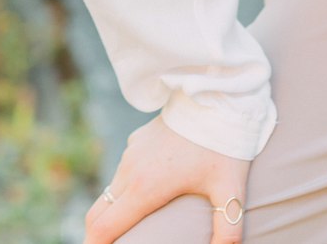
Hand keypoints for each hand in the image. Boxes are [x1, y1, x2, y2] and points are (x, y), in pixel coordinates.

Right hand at [83, 115, 251, 243]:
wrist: (217, 96)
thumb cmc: (224, 145)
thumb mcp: (230, 190)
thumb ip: (229, 230)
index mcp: (145, 187)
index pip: (103, 227)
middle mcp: (131, 169)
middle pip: (97, 213)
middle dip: (96, 236)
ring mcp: (131, 152)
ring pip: (110, 192)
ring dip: (112, 213)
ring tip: (128, 229)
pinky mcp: (136, 140)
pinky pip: (123, 172)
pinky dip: (124, 192)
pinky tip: (146, 195)